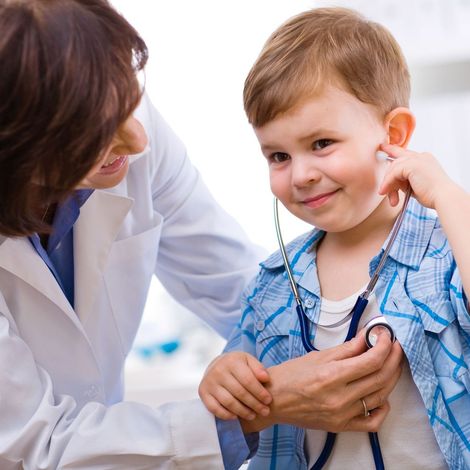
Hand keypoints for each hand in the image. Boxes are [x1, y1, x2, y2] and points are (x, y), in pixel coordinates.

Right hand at [199, 351, 271, 420]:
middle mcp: (218, 370)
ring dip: (243, 411)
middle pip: (239, 392)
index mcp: (231, 361)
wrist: (216, 366)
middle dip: (254, 404)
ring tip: (253, 415)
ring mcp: (209, 382)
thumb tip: (265, 378)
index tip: (269, 400)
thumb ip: (258, 368)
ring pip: (228, 402)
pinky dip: (226, 415)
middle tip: (265, 411)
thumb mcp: (248, 361)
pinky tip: (236, 417)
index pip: (248, 380)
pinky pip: (215, 408)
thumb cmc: (237, 365)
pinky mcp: (203, 392)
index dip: (260, 392)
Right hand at [241, 331, 402, 432]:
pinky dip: (383, 408)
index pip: (371, 360)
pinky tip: (382, 395)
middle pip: (380, 377)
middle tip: (393, 345)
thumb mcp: (317, 356)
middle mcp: (339, 397)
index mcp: (331, 375)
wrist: (275, 399)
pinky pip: (372, 422)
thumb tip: (368, 336)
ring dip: (391, 378)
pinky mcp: (342, 426)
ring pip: (380, 396)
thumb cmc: (291, 375)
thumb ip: (347, 348)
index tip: (386, 335)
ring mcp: (342, 414)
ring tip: (391, 363)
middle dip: (392, 358)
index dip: (384, 345)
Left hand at [378, 143, 456, 209]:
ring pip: (393, 168)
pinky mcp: (412, 164)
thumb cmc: (432, 195)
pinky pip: (393, 173)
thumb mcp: (414, 185)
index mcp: (424, 159)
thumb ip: (403, 179)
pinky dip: (388, 183)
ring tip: (388, 197)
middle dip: (389, 179)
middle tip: (384, 192)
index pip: (404, 154)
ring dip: (388, 183)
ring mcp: (417, 159)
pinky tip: (385, 192)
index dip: (393, 150)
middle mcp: (421, 156)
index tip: (383, 147)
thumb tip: (390, 181)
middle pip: (396, 162)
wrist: (444, 197)